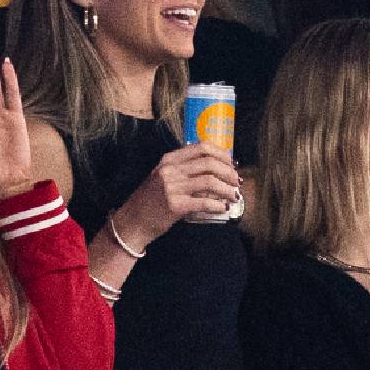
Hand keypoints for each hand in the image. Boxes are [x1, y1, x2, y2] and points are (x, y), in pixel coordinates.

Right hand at [112, 142, 242, 245]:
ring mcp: (171, 187)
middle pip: (210, 163)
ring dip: (228, 189)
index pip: (202, 148)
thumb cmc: (151, 200)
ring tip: (235, 196)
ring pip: (210, 181)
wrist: (132, 221)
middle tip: (237, 182)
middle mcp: (170, 170)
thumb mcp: (164, 177)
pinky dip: (219, 205)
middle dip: (229, 172)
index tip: (232, 164)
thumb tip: (218, 168)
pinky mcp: (175, 205)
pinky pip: (205, 202)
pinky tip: (224, 208)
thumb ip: (185, 169)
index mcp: (169, 160)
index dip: (222, 155)